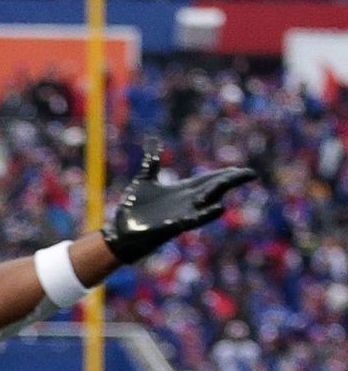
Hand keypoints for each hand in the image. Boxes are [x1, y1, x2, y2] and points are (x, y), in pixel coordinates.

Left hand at [101, 144, 257, 263]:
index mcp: (182, 191)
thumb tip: (153, 140)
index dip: (224, 174)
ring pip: (205, 202)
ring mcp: (181, 214)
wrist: (121, 230)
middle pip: (212, 189)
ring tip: (231, 181)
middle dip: (230, 181)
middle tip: (249, 173)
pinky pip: (193, 220)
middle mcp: (186, 202)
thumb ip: (152, 162)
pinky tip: (220, 207)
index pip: (208, 180)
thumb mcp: (145, 180)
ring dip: (217, 192)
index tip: (241, 168)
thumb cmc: (135, 208)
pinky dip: (206, 214)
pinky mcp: (172, 226)